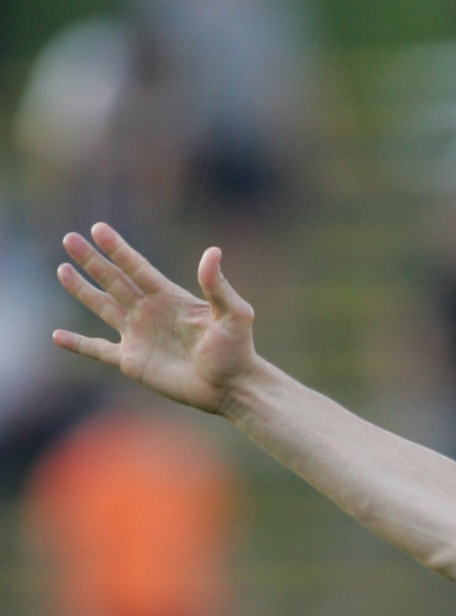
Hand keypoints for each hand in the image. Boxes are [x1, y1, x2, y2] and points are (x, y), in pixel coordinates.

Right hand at [53, 224, 258, 413]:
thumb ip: (218, 285)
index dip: (118, 249)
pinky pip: (98, 350)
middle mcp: (149, 312)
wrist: (232, 387)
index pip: (137, 267)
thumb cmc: (237, 351)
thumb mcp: (234, 314)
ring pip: (102, 307)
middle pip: (114, 281)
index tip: (98, 229)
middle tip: (69, 239)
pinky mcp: (132, 362)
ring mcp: (138, 336)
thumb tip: (212, 252)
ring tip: (62, 269)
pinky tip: (57, 336)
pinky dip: (78, 344)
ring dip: (82, 290)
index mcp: (168, 297)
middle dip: (92, 261)